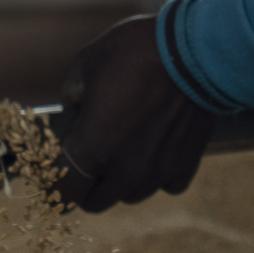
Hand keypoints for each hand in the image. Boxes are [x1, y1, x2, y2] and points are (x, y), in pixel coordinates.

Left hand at [52, 16, 215, 210]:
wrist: (195, 50)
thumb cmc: (136, 52)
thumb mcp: (87, 62)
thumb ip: (72, 92)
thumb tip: (72, 108)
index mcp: (93, 147)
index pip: (64, 188)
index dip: (58, 180)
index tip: (61, 170)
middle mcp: (124, 169)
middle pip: (97, 202)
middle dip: (87, 187)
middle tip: (89, 165)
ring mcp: (158, 170)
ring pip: (132, 195)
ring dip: (123, 181)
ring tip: (125, 152)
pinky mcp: (187, 163)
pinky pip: (168, 185)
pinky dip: (160, 175)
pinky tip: (158, 152)